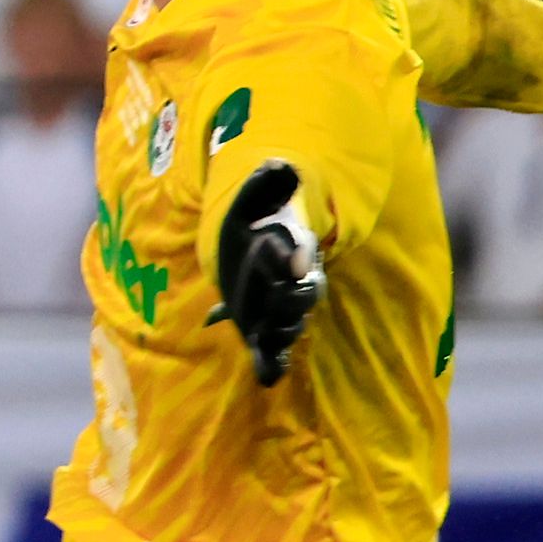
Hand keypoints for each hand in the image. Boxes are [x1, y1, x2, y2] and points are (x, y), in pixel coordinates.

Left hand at [204, 159, 326, 387]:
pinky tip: (266, 376)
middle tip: (280, 298)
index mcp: (294, 253)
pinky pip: (275, 357)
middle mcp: (294, 286)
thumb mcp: (249, 202)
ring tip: (268, 334)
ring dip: (281, 331)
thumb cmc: (249, 228)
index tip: (295, 263)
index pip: (303, 256)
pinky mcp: (264, 336)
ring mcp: (281, 312)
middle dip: (292, 299)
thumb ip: (264, 185)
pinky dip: (272, 367)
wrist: (238, 256)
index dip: (299, 259)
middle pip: (303, 297)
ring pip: (291, 326)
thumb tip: (280, 165)